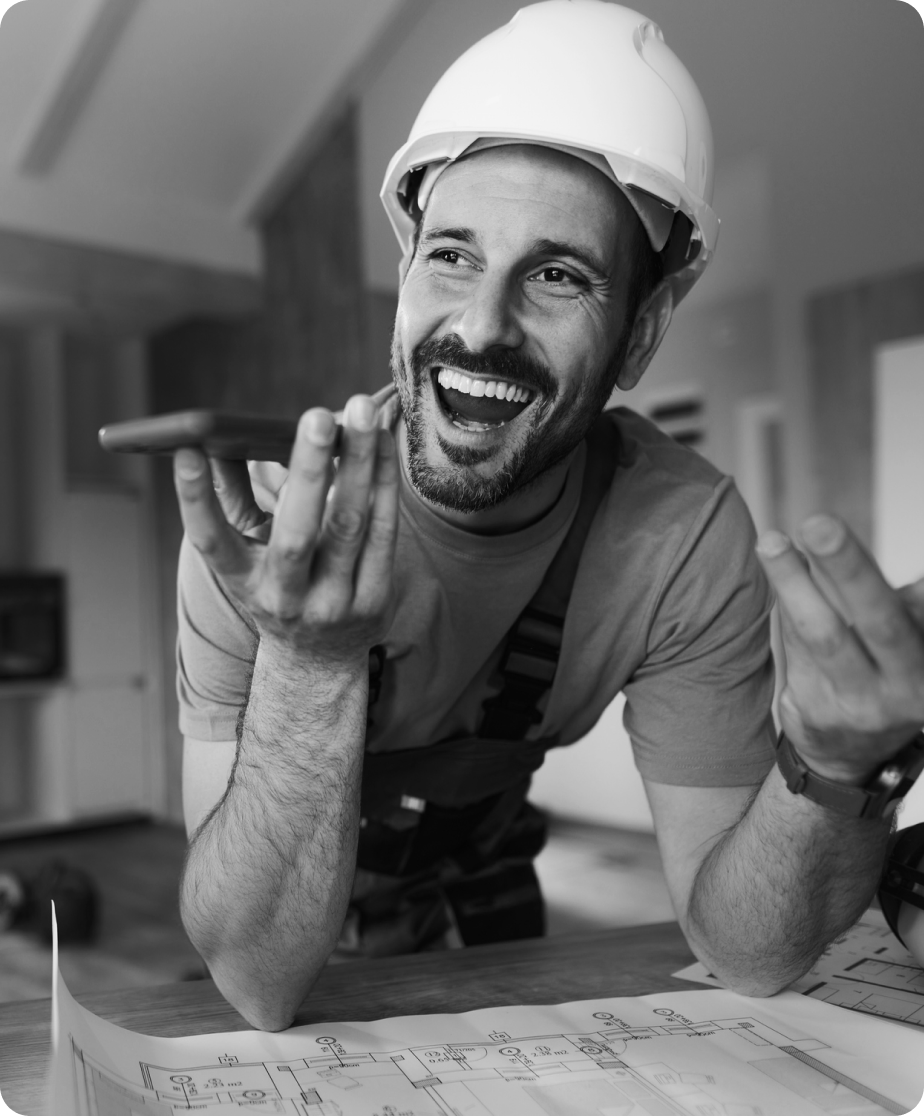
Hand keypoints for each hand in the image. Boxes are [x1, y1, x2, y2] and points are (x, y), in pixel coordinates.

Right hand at [173, 394, 398, 668]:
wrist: (318, 660)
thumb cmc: (279, 589)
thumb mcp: (247, 560)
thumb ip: (233, 503)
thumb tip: (220, 440)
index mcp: (242, 583)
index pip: (211, 542)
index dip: (195, 499)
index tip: (187, 450)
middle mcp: (285, 598)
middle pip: (296, 534)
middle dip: (308, 470)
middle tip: (317, 415)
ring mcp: (334, 603)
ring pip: (349, 526)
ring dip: (359, 464)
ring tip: (364, 414)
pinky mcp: (375, 600)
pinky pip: (383, 532)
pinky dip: (384, 483)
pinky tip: (384, 443)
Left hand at [757, 515, 923, 784]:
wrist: (849, 757)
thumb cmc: (883, 674)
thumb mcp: (906, 643)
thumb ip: (910, 604)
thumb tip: (888, 566)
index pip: (915, 608)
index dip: (874, 574)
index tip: (842, 531)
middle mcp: (907, 687)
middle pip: (878, 619)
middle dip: (849, 568)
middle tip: (819, 524)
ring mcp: (861, 704)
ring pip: (823, 635)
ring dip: (794, 583)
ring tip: (771, 542)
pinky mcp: (817, 712)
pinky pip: (796, 648)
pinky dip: (789, 606)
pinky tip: (777, 566)